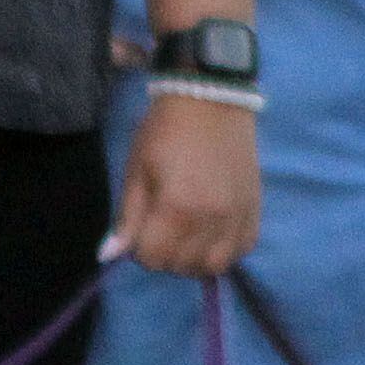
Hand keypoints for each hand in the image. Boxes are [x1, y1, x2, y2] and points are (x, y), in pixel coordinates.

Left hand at [116, 94, 259, 283]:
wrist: (212, 98)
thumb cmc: (166, 132)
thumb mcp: (137, 171)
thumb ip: (127, 218)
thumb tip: (109, 256)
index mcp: (178, 209)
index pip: (153, 259)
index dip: (141, 249)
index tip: (142, 228)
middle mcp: (212, 219)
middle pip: (182, 266)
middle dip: (166, 255)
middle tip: (163, 227)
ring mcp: (238, 216)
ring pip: (214, 266)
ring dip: (195, 259)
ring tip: (188, 235)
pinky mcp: (255, 209)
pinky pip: (241, 249)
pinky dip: (225, 250)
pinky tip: (212, 233)